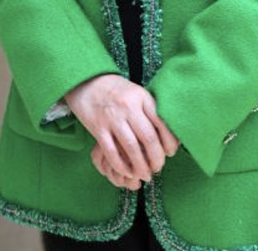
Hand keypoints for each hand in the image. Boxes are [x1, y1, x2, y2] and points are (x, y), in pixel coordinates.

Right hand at [65, 74, 179, 183]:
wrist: (86, 82)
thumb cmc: (116, 90)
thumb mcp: (136, 93)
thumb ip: (150, 110)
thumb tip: (169, 135)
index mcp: (141, 96)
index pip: (161, 123)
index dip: (169, 142)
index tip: (170, 152)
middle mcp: (128, 106)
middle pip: (148, 138)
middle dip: (156, 158)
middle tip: (158, 168)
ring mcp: (113, 118)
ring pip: (132, 148)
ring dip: (140, 166)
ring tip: (145, 175)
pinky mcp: (98, 128)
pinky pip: (112, 152)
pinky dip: (121, 166)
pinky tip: (127, 172)